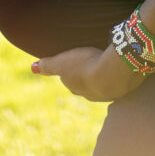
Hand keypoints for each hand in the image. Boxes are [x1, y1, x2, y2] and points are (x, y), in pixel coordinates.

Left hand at [31, 44, 145, 101]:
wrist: (113, 73)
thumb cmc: (85, 65)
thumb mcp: (62, 62)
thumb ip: (48, 65)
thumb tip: (32, 68)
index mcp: (76, 87)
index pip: (70, 80)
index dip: (72, 70)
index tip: (75, 61)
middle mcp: (90, 94)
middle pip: (86, 84)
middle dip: (88, 76)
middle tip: (91, 62)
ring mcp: (107, 93)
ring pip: (103, 85)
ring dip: (104, 76)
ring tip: (107, 64)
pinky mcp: (122, 89)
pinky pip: (118, 82)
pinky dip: (117, 75)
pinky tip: (121, 67)